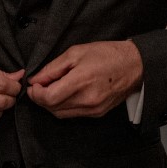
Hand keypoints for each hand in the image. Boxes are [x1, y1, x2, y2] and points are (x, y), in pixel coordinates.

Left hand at [27, 40, 142, 118]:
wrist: (134, 66)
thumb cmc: (106, 55)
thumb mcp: (76, 52)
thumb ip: (53, 68)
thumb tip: (36, 79)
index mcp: (81, 81)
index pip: (48, 98)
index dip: (35, 94)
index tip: (33, 85)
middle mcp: (87, 100)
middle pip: (52, 108)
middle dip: (40, 99)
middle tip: (39, 86)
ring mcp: (93, 110)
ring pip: (61, 114)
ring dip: (50, 104)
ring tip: (51, 90)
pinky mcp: (97, 114)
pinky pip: (73, 115)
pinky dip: (63, 107)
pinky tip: (64, 95)